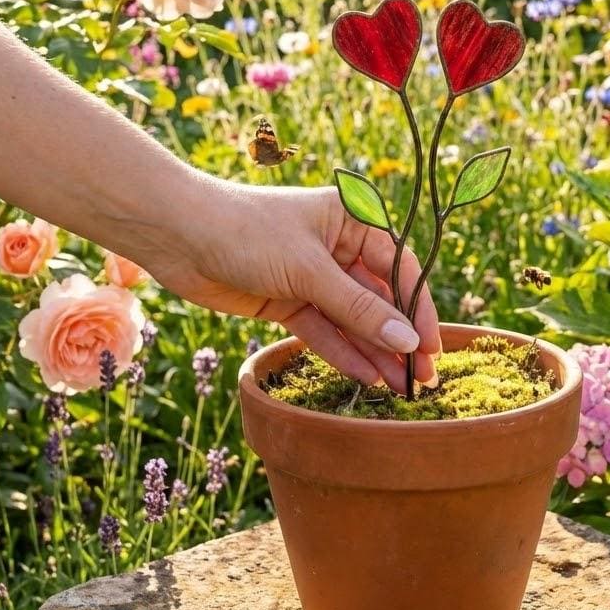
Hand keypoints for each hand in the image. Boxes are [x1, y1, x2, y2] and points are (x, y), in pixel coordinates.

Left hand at [145, 177, 441, 391]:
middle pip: (378, 298)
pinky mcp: (288, 302)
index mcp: (351, 220)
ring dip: (374, 352)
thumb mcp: (310, 271)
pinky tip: (367, 378)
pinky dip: (342, 353)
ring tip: (400, 389)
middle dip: (398, 337)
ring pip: (352, 320)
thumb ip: (359, 310)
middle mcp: (337, 247)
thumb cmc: (248, 233)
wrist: (177, 236)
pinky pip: (324, 331)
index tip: (432, 346)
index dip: (418, 307)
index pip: (399, 267)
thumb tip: (408, 342)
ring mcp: (312, 277)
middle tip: (423, 377)